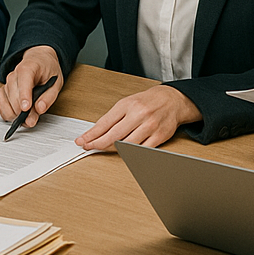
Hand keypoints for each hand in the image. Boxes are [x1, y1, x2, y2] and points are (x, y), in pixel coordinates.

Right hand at [0, 46, 63, 127]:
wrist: (38, 60)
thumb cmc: (47, 70)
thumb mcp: (56, 82)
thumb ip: (48, 97)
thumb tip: (40, 109)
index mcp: (28, 67)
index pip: (23, 81)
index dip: (24, 96)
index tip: (26, 109)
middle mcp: (14, 74)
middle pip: (13, 95)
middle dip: (22, 111)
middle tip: (33, 120)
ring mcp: (7, 82)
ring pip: (6, 102)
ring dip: (15, 114)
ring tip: (27, 118)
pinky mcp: (4, 90)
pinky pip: (0, 104)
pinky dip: (7, 112)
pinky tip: (16, 115)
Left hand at [74, 85, 201, 150]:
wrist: (171, 100)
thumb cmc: (146, 102)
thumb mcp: (126, 103)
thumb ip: (113, 117)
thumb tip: (96, 132)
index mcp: (127, 105)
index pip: (105, 122)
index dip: (92, 134)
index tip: (82, 140)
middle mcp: (138, 115)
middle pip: (114, 136)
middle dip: (98, 144)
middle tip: (88, 147)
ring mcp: (150, 126)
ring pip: (127, 145)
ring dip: (112, 149)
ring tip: (103, 149)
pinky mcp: (159, 137)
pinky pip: (142, 150)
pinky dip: (130, 153)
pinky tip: (122, 153)